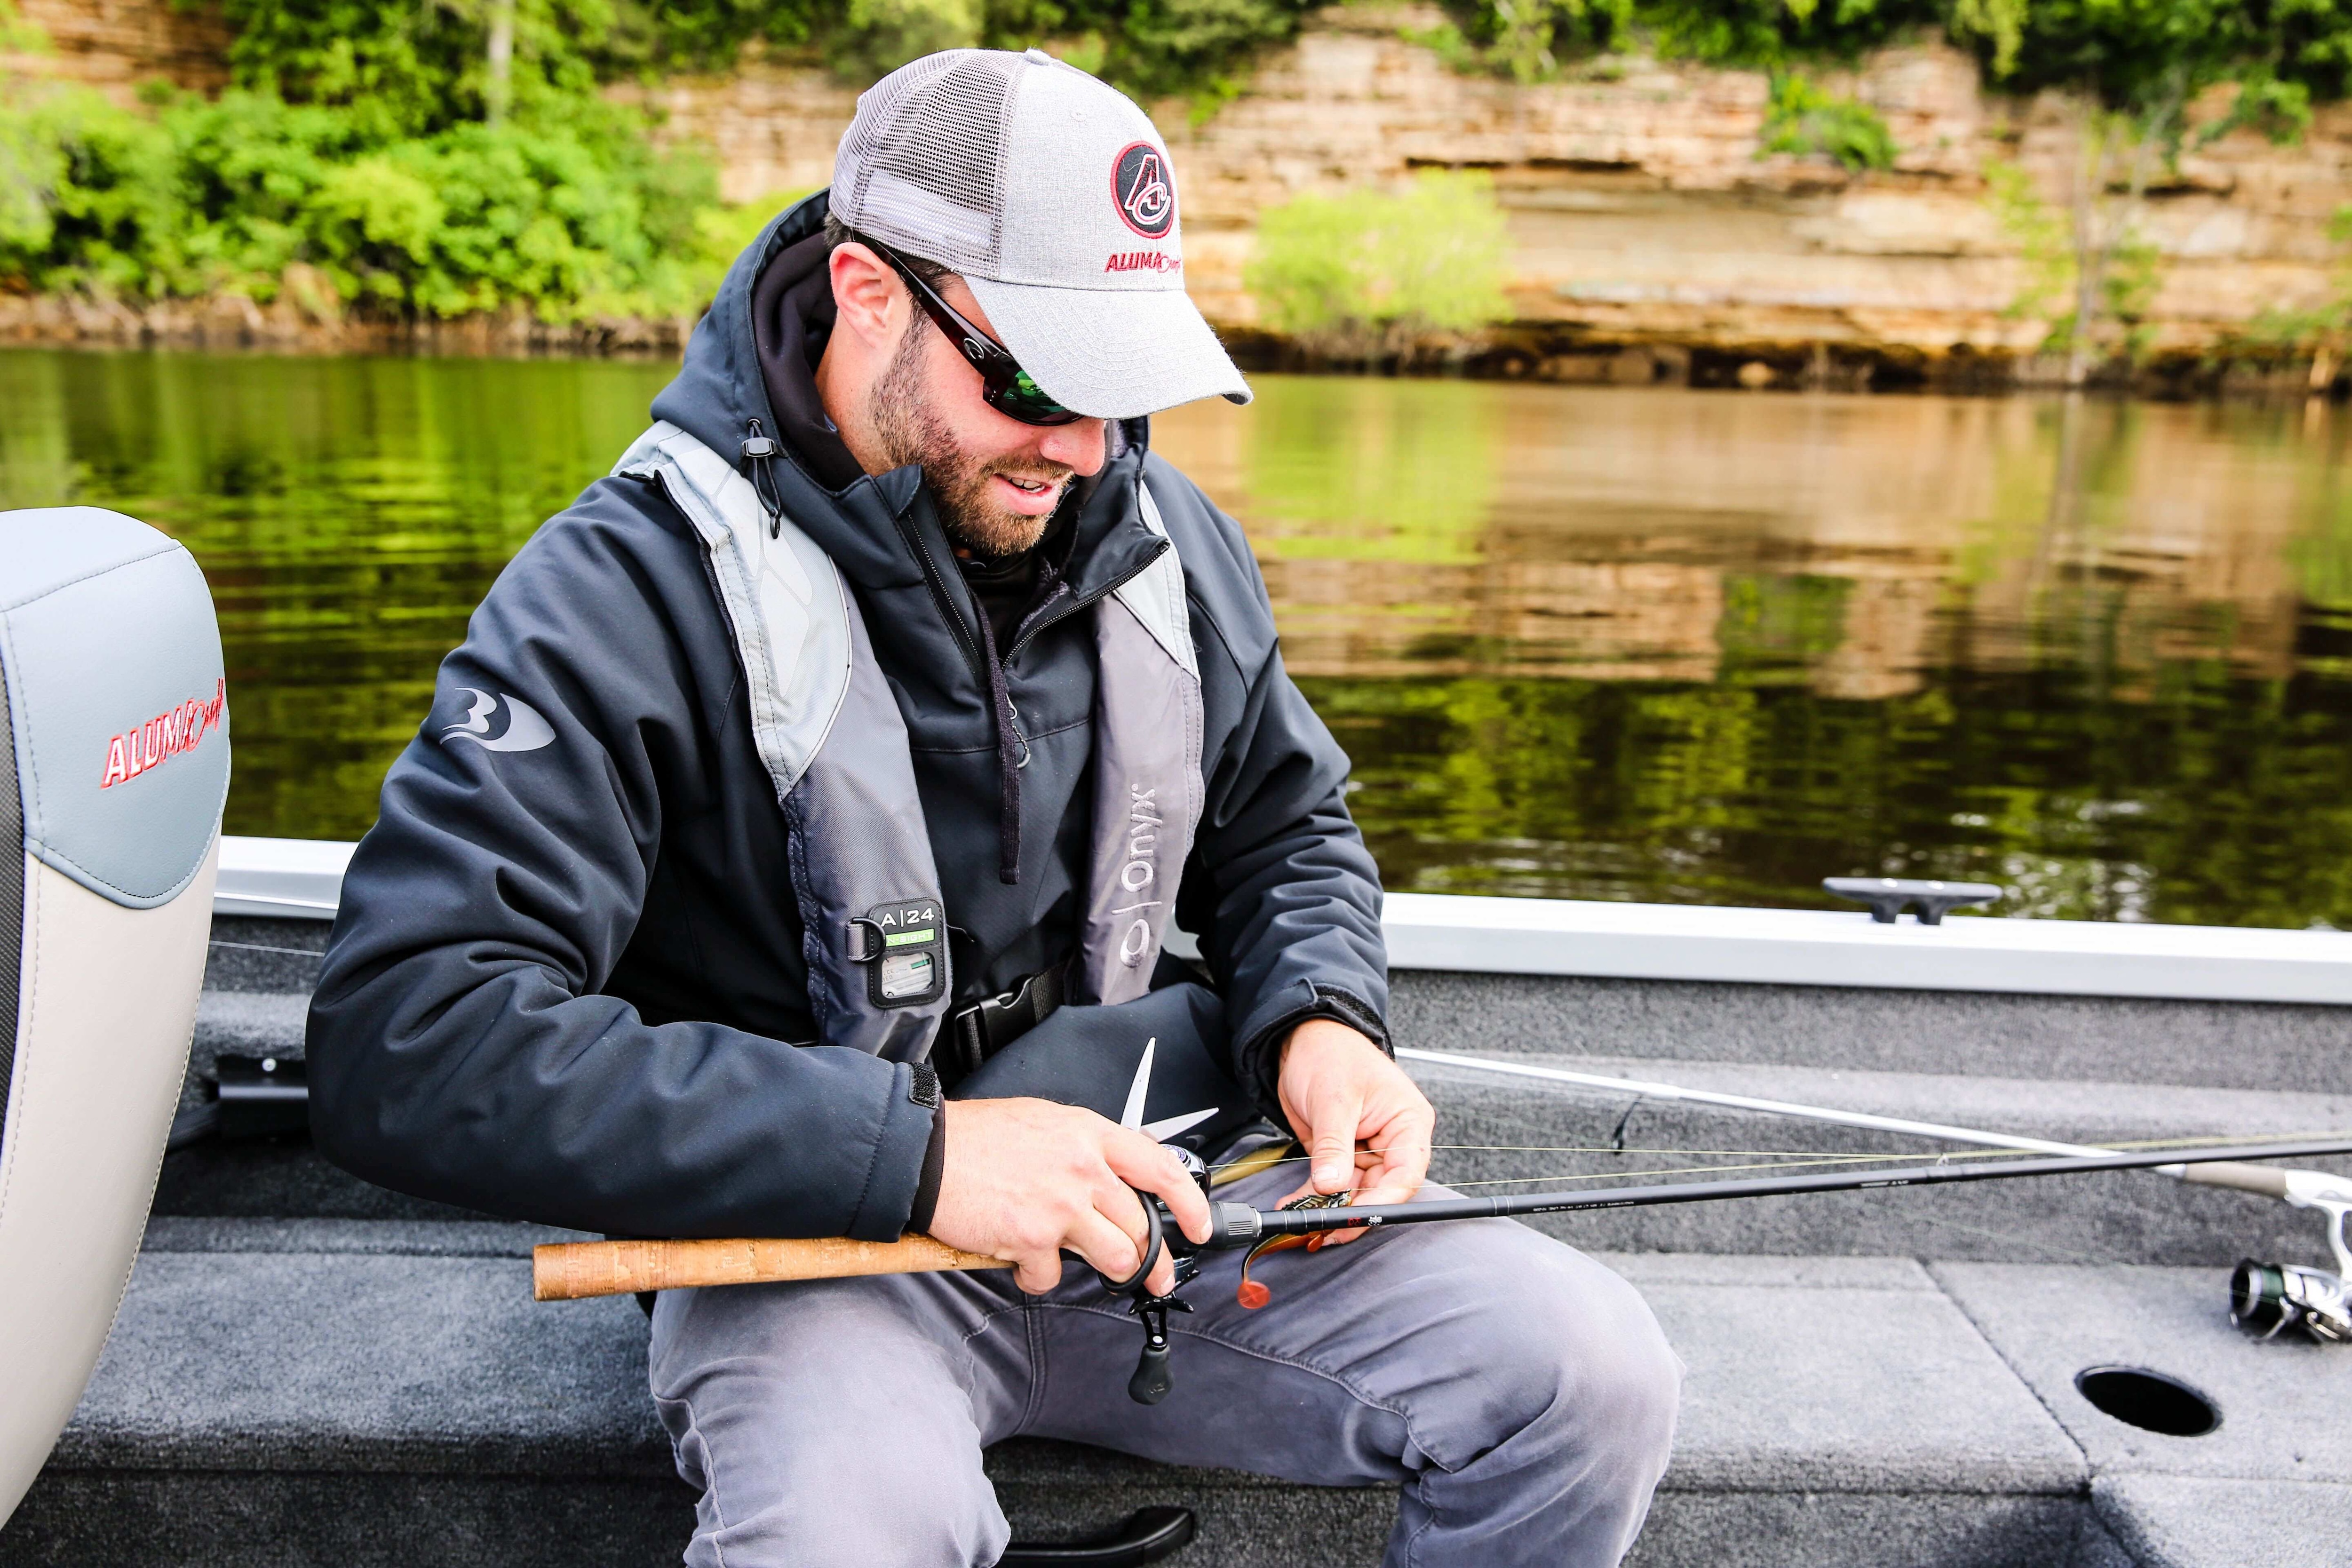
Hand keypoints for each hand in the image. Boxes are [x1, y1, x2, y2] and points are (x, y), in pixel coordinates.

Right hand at [926, 1097, 1211, 1296]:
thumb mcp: (1044, 1123)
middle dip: (1151, 1260)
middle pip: (1141, 1224)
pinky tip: (1018, 1258)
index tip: (1199, 1227)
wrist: (926, 1153)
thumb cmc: (976, 1137)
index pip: (1160, 1168)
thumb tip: (1107, 1178)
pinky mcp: (1034, 1238)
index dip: (1189, 1204)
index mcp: (1089, 1134)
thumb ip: (1082, 1149)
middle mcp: (1084, 1168)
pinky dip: (1036, 1275)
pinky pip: (1052, 1275)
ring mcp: (1062, 1205)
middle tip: (1150, 1275)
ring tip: (1074, 1261)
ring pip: (1115, 1256)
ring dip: (1103, 1269)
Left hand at [1276, 1018, 1433, 1244]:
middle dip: (1353, 1212)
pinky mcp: (1343, 1155)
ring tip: (1304, 1221)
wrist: (1305, 1040)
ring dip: (1330, 1209)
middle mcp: (1393, 1140)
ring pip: (1355, 1193)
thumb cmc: (1332, 1054)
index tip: (1356, 1216)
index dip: (1384, 1201)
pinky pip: (1332, 1185)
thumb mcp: (1333, 1100)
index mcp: (1408, 1122)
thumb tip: (1332, 1186)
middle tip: (1325, 1229)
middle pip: (1382, 1190)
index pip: (1406, 1173)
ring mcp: (1368, 1150)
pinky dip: (1314, 1198)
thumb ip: (1334, 1146)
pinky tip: (1294, 1206)